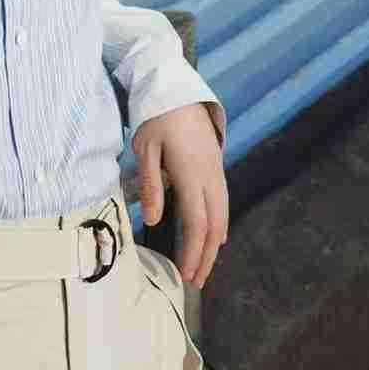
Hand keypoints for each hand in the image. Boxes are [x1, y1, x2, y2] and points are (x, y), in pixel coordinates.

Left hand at [133, 103, 228, 289]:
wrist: (177, 88)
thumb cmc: (156, 116)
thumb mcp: (145, 148)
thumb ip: (151, 184)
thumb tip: (157, 221)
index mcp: (191, 174)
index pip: (196, 224)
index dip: (193, 253)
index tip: (186, 275)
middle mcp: (210, 176)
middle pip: (214, 226)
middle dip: (206, 257)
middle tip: (196, 281)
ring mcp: (217, 171)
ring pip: (222, 215)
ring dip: (214, 244)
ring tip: (204, 265)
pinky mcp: (217, 165)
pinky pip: (223, 201)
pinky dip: (219, 223)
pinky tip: (214, 236)